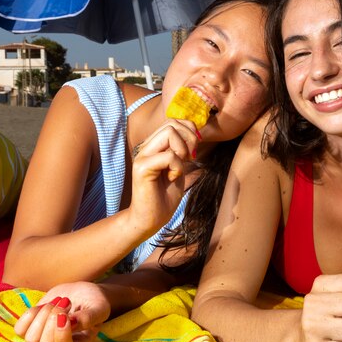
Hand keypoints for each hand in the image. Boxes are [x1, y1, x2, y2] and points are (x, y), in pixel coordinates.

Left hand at [14, 282, 109, 341]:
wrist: (81, 294)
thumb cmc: (94, 303)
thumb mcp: (99, 308)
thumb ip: (90, 317)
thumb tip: (71, 322)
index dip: (62, 337)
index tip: (65, 315)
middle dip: (53, 320)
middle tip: (66, 302)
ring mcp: (42, 340)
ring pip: (31, 339)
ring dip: (43, 314)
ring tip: (58, 301)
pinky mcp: (31, 329)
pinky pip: (20, 329)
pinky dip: (30, 314)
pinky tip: (44, 305)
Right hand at [127, 120, 198, 236]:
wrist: (150, 219)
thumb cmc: (164, 197)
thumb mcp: (180, 170)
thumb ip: (184, 153)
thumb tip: (199, 137)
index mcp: (154, 146)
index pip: (174, 121)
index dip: (190, 132)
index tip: (193, 152)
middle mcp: (146, 147)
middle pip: (172, 123)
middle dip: (189, 139)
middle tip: (189, 159)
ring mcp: (142, 156)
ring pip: (169, 133)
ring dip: (182, 150)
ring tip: (178, 168)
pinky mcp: (142, 168)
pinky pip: (168, 156)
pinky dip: (177, 167)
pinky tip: (172, 178)